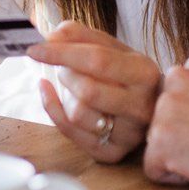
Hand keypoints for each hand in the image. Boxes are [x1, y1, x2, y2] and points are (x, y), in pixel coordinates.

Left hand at [26, 21, 161, 163]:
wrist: (153, 107)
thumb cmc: (127, 75)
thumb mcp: (113, 48)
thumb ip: (81, 36)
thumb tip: (52, 37)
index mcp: (144, 73)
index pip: (98, 61)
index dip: (63, 54)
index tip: (35, 49)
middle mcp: (141, 107)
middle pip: (87, 90)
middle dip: (66, 75)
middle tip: (65, 68)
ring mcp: (128, 134)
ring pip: (77, 113)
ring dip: (64, 94)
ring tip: (71, 85)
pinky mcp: (112, 153)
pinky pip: (71, 133)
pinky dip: (54, 111)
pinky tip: (53, 96)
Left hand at [142, 52, 188, 189]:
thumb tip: (186, 109)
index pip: (175, 100)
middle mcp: (176, 77)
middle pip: (161, 120)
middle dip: (183, 136)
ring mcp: (165, 107)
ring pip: (157, 144)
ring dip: (180, 155)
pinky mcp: (161, 138)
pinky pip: (154, 169)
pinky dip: (177, 177)